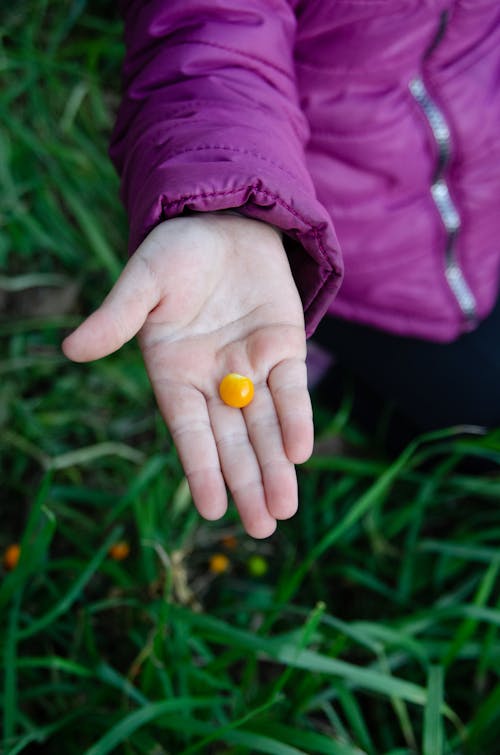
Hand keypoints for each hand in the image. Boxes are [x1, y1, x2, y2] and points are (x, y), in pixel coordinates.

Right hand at [62, 213, 312, 537]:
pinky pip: (292, 389)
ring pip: (265, 425)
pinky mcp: (284, 347)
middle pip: (232, 441)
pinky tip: (299, 451)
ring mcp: (252, 367)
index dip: (201, 469)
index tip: (211, 510)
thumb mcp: (143, 283)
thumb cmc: (175, 252)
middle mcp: (215, 380)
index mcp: (175, 374)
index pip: (189, 432)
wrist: (224, 218)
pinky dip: (296, 418)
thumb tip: (71, 350)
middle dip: (246, 482)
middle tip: (261, 527)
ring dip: (276, 465)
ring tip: (282, 509)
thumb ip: (116, 317)